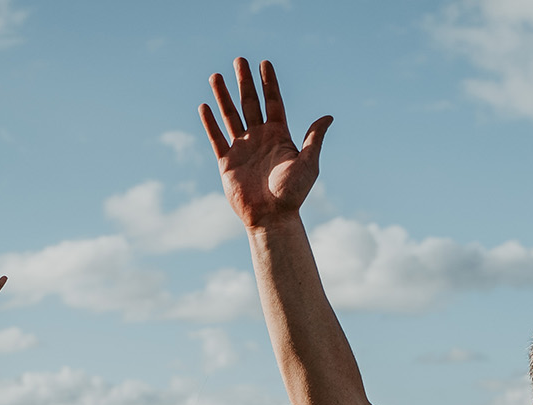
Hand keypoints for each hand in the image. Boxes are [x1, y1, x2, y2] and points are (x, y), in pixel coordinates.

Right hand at [202, 58, 331, 230]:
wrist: (272, 217)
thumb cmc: (293, 194)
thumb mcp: (308, 164)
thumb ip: (313, 138)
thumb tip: (328, 117)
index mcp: (279, 136)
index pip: (273, 102)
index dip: (269, 83)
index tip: (264, 63)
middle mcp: (260, 138)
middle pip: (250, 103)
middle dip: (244, 81)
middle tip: (239, 59)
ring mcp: (242, 148)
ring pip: (231, 116)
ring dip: (223, 96)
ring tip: (216, 76)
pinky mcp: (227, 162)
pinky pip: (216, 138)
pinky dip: (210, 123)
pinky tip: (204, 106)